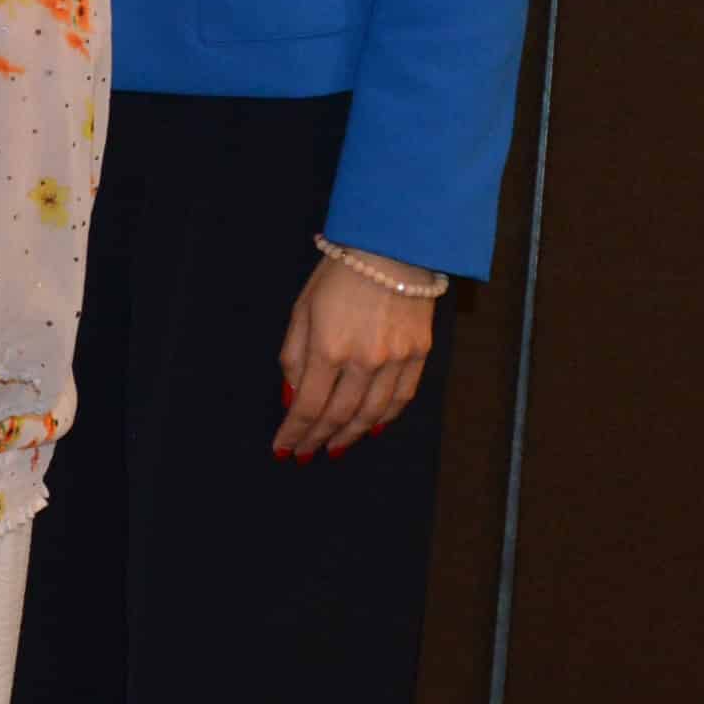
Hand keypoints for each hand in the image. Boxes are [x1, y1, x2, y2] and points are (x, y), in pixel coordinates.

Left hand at [274, 253, 432, 459]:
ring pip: (372, 414)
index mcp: (328, 349)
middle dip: (318, 439)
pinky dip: (384, 418)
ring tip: (334, 448)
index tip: (283, 448)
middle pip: (339, 415)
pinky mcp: (419, 355)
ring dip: (350, 436)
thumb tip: (293, 396)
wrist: (393, 248)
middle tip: (305, 454)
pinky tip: (371, 428)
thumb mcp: (302, 310)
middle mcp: (364, 361)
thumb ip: (294, 356)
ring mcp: (396, 360)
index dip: (295, 432)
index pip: (309, 406)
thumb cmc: (339, 275)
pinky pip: (401, 398)